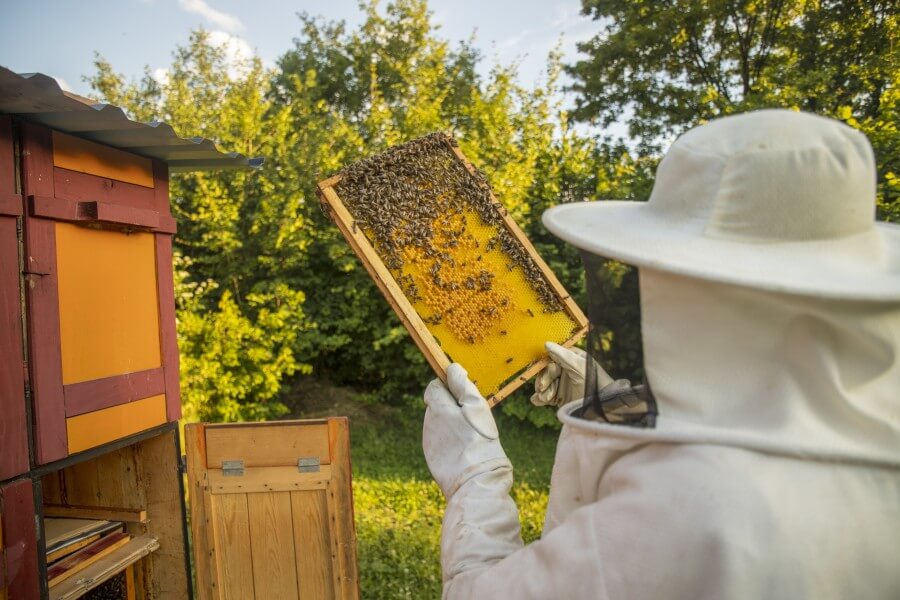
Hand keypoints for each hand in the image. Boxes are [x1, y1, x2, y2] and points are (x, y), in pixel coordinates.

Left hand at [423, 363, 510, 497]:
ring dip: (451, 425)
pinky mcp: (433, 458)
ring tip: (470, 437)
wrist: (475, 480)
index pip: (434, 386)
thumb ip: (462, 385)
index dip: (449, 388)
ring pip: (439, 424)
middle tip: (471, 419)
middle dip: (451, 407)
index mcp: (437, 407)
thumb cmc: (479, 440)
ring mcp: (429, 441)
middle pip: (437, 405)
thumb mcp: (476, 407)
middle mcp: (428, 422)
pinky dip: (450, 442)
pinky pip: (440, 442)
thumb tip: (452, 368)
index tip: (464, 397)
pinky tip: (464, 450)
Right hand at [531, 342, 613, 406]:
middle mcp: (566, 370)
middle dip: (543, 380)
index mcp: (571, 359)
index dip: (545, 365)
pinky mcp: (560, 397)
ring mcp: (562, 384)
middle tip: (542, 388)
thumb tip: (546, 343)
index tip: (540, 370)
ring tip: (545, 399)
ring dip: (542, 391)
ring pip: (544, 384)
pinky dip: (540, 399)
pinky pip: (545, 396)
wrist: (602, 406)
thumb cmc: (594, 383)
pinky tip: (539, 401)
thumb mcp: (579, 367)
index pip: (552, 358)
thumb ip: (563, 356)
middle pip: (546, 372)